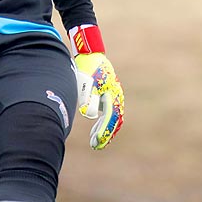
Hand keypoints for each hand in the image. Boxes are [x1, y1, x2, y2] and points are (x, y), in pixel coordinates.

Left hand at [69, 24, 123, 149]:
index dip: (104, 131)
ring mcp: (115, 96)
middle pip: (115, 120)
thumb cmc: (86, 68)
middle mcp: (116, 96)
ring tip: (95, 142)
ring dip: (105, 131)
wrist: (91, 54)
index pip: (111, 117)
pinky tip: (96, 130)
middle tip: (96, 146)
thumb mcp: (84, 81)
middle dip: (106, 135)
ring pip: (114, 118)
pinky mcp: (110, 96)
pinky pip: (111, 114)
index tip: (96, 142)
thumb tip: (89, 115)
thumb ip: (87, 97)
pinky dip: (104, 123)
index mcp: (111, 93)